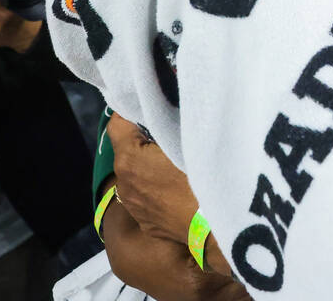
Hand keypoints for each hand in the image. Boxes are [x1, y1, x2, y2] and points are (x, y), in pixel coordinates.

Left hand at [109, 113, 196, 244]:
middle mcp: (124, 183)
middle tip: (170, 130)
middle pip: (127, 148)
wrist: (216, 227)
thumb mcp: (189, 140)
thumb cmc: (204, 178)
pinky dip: (157, 187)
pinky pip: (147, 195)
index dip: (132, 110)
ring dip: (149, 164)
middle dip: (144, 138)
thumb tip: (165, 109)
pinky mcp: (146, 222)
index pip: (117, 123)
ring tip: (176, 160)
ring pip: (136, 173)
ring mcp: (134, 206)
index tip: (151, 105)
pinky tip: (179, 187)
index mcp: (129, 159)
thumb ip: (170, 122)